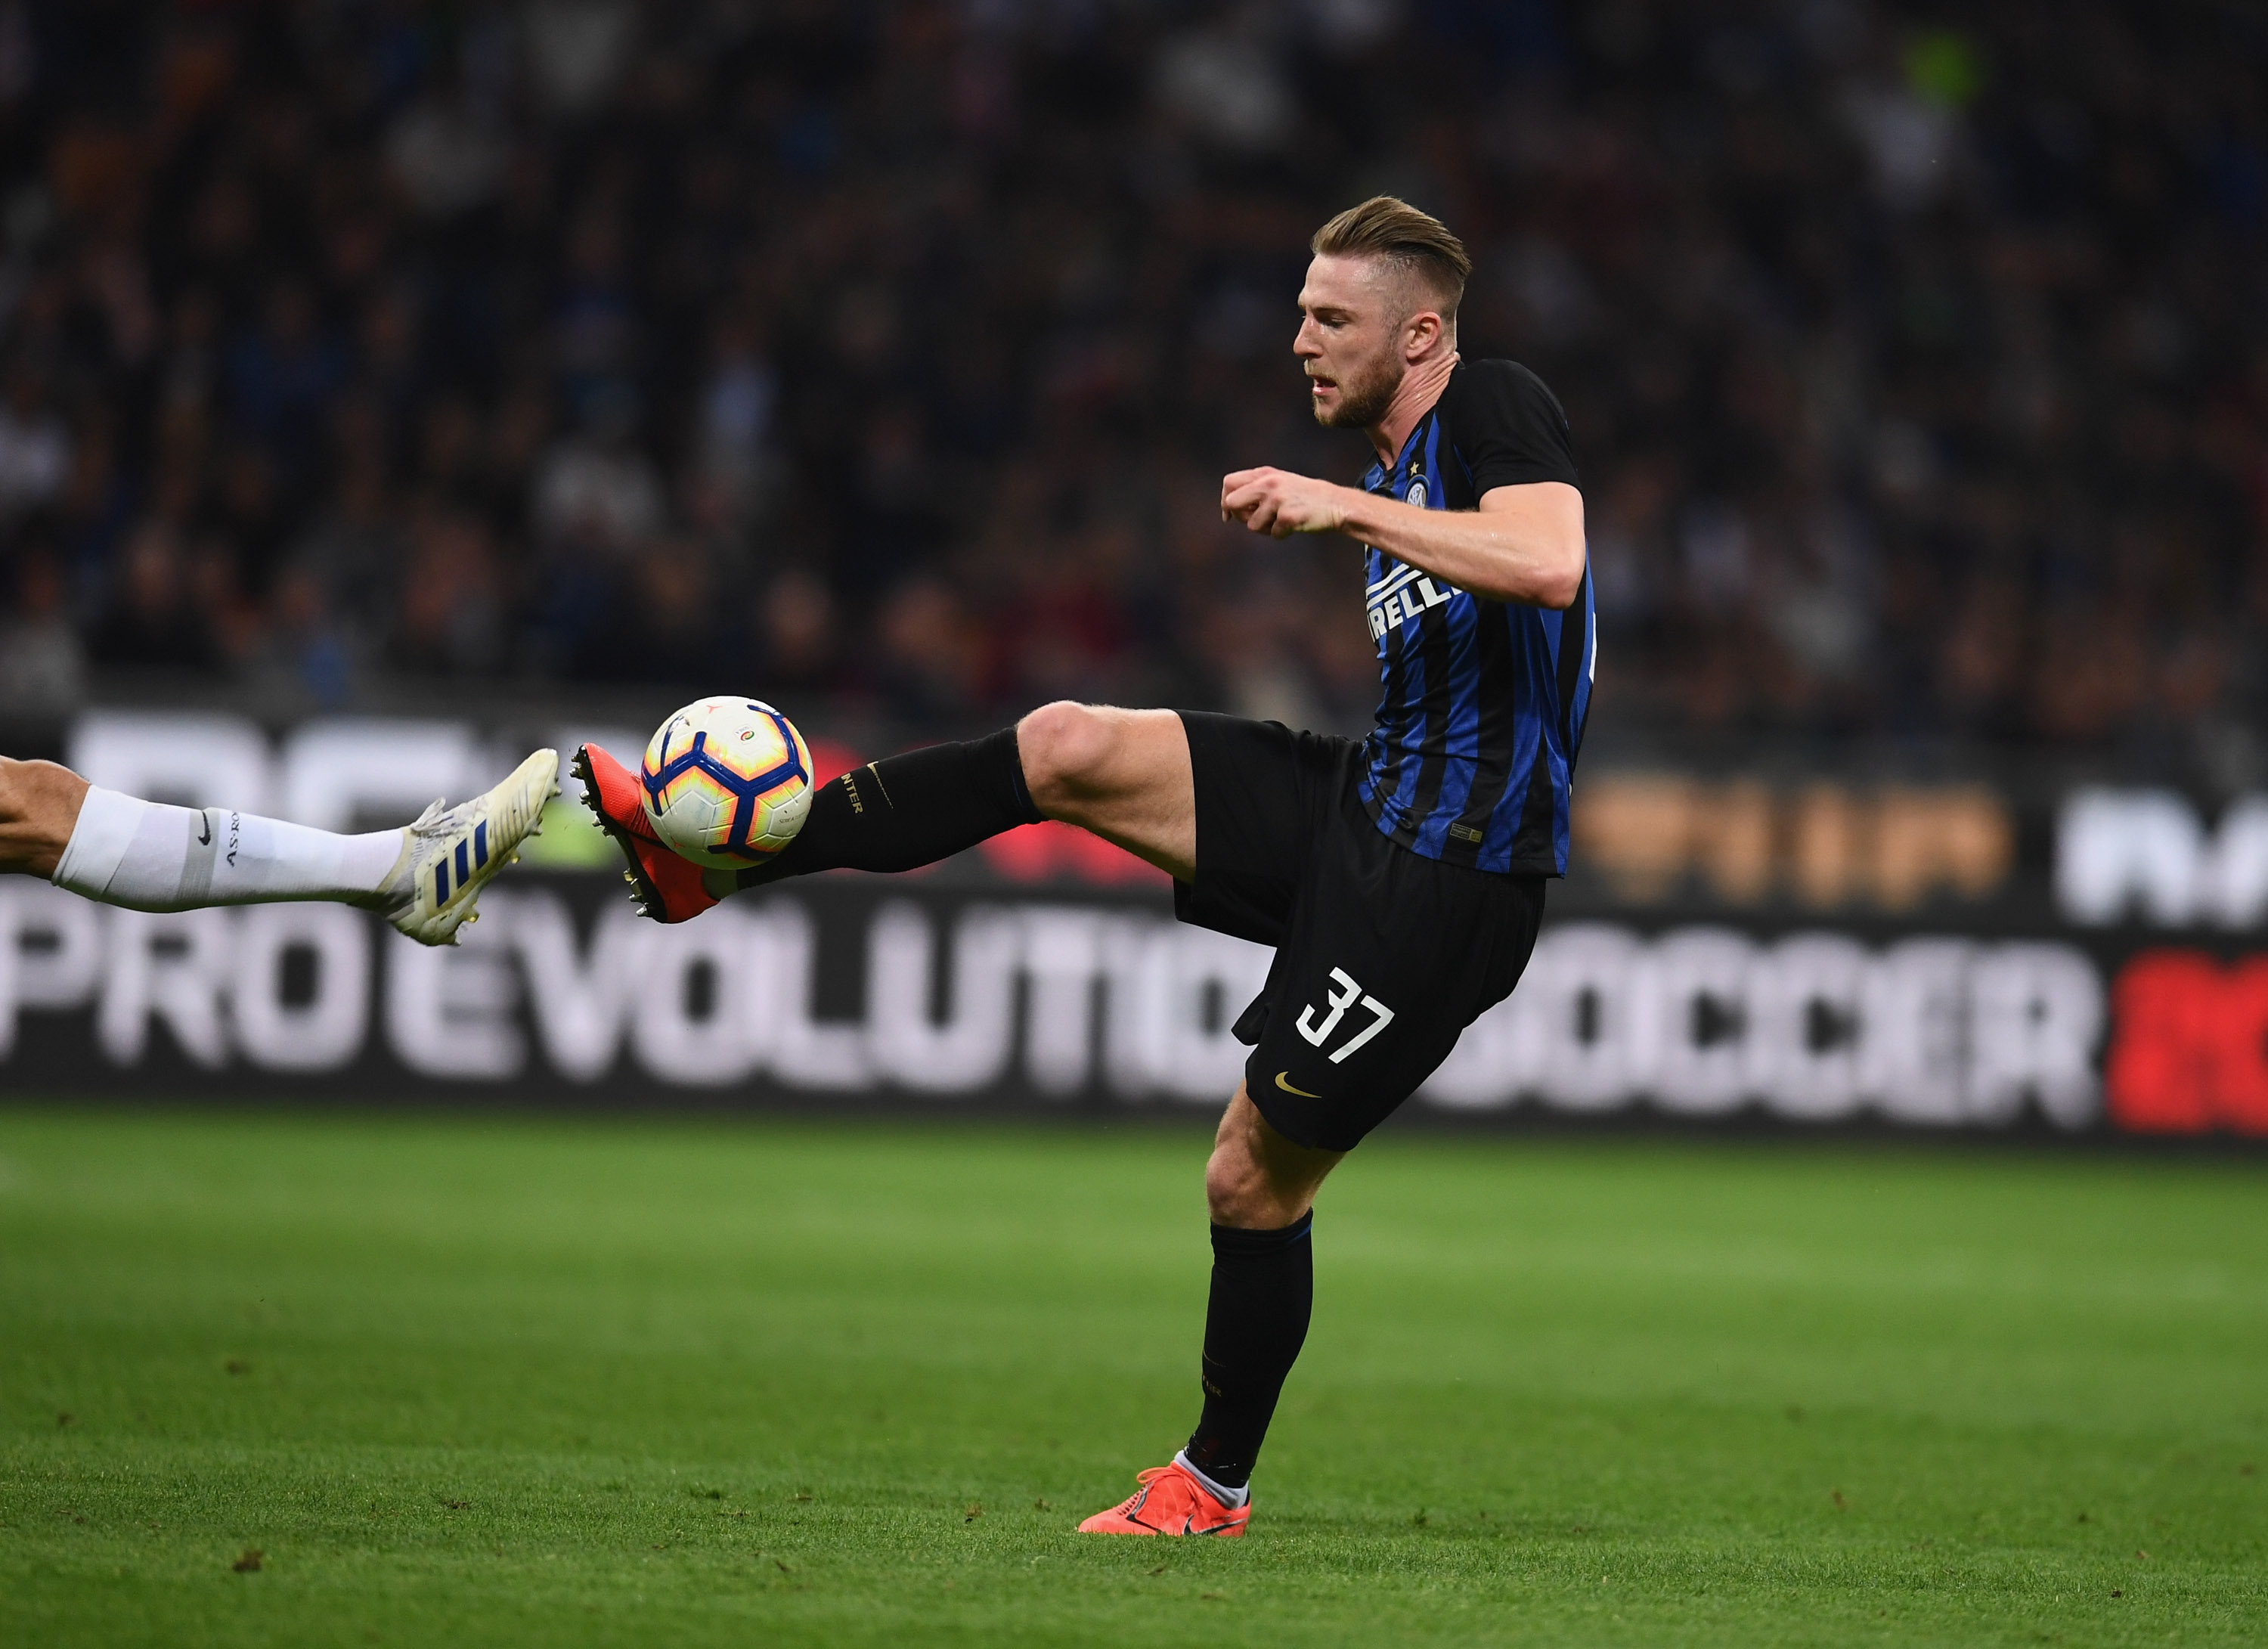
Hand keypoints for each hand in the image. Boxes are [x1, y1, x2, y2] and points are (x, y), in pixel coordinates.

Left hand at [1220, 467, 1348, 537]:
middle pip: (1232, 502)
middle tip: (1254, 521)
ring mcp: (1278, 500)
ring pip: (1252, 525)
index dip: (1225, 501)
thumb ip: (1255, 487)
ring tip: (1282, 521)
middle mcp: (1269, 483)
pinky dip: (1281, 534)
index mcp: (1265, 473)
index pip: (1229, 483)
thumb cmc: (1304, 495)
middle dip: (1238, 516)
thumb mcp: (1280, 482)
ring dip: (1265, 529)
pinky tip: (1294, 525)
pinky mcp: (1287, 517)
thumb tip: (1228, 506)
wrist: (1335, 502)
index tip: (1229, 515)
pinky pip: (1273, 534)